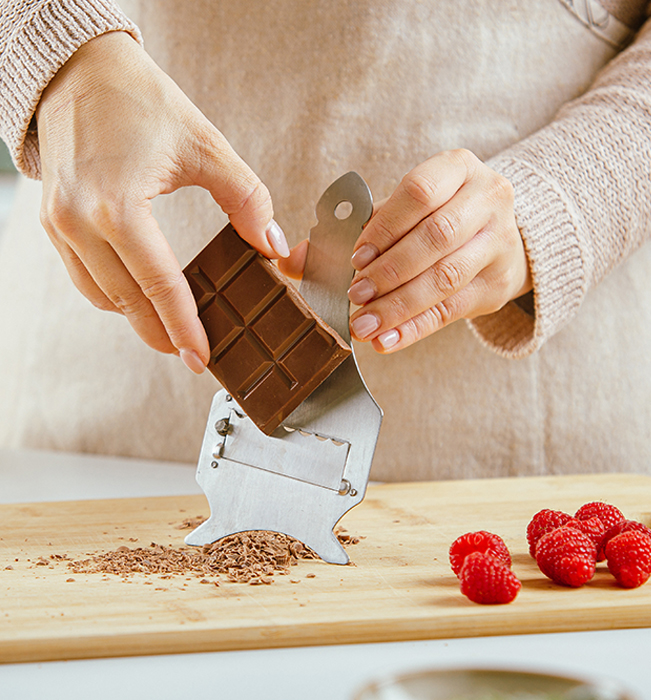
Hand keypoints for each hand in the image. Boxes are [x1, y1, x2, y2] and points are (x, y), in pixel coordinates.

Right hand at [36, 31, 288, 372]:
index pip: (159, 285)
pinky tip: (141, 298)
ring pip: (102, 297)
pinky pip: (84, 277)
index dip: (184, 327)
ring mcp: (61, 224)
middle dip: (162, 334)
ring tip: (172, 330)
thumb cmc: (142, 101)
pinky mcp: (53, 223)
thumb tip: (274, 245)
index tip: (202, 358)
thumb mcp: (205, 146)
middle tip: (193, 356)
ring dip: (137, 318)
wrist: (80, 71)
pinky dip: (114, 295)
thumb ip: (247, 199)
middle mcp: (81, 221)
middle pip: (128, 301)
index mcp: (119, 205)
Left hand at [344, 149, 531, 352]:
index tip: (355, 257)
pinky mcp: (497, 284)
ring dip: (399, 305)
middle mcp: (487, 199)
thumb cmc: (436, 217)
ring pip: (446, 277)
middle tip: (355, 295)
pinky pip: (453, 310)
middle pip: (437, 236)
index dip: (385, 227)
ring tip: (363, 324)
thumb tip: (293, 261)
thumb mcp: (399, 212)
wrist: (496, 238)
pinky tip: (386, 340)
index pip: (420, 192)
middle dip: (390, 270)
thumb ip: (349, 231)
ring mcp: (499, 242)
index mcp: (458, 169)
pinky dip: (415, 328)